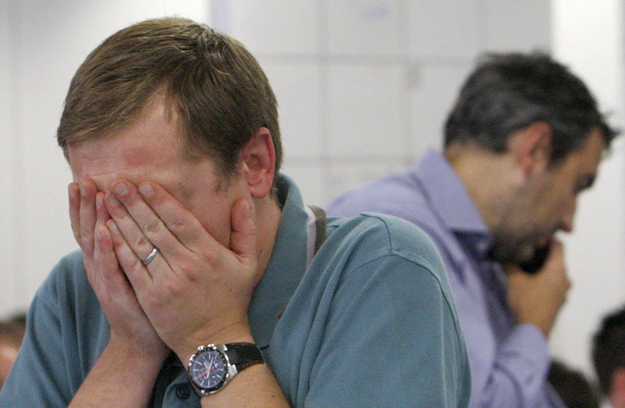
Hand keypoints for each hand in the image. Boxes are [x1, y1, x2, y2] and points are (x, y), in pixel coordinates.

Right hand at [68, 180, 167, 356]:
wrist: (142, 340)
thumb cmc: (145, 300)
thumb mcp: (136, 269)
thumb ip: (135, 244)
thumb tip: (140, 216)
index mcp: (106, 259)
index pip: (93, 226)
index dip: (87, 204)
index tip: (85, 179)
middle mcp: (101, 267)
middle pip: (89, 230)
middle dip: (85, 205)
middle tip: (83, 180)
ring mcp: (107, 281)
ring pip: (96, 245)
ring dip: (94, 219)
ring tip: (93, 195)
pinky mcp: (118, 294)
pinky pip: (111, 269)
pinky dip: (106, 251)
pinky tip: (105, 233)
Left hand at [103, 180, 258, 360]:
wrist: (215, 341)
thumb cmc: (232, 299)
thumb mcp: (248, 264)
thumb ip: (246, 230)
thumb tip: (242, 201)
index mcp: (209, 252)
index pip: (180, 219)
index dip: (160, 199)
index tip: (144, 183)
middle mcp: (186, 264)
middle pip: (155, 227)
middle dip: (134, 203)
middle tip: (118, 184)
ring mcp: (166, 281)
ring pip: (139, 244)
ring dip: (121, 219)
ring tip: (108, 200)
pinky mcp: (151, 297)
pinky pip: (131, 266)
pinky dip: (118, 247)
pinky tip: (107, 231)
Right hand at [505, 240, 570, 335]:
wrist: (533, 331)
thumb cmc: (526, 302)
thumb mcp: (514, 280)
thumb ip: (510, 264)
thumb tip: (505, 254)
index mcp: (559, 270)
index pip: (559, 245)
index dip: (546, 239)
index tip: (532, 239)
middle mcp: (566, 279)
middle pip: (557, 259)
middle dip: (541, 254)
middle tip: (524, 252)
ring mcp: (564, 292)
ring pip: (554, 273)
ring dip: (541, 268)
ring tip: (523, 268)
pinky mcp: (558, 303)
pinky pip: (553, 284)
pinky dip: (543, 280)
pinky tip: (528, 283)